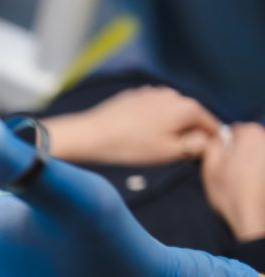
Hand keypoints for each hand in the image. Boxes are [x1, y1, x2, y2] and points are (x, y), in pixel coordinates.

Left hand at [43, 86, 219, 164]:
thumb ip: (195, 146)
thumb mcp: (169, 152)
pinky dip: (152, 121)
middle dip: (187, 134)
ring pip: (171, 113)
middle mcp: (173, 94)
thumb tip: (207, 140)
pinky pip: (153, 110)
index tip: (201, 155)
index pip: (211, 124)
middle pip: (191, 117)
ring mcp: (153, 92)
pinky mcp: (136, 95)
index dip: (209, 141)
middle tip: (173, 154)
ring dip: (169, 127)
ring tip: (152, 145)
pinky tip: (138, 135)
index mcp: (187, 108)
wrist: (92, 135)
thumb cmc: (130, 146)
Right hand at [201, 122, 264, 241]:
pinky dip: (259, 171)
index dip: (226, 145)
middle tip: (231, 172)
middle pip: (249, 139)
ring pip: (258, 152)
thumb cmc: (229, 192)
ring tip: (244, 180)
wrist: (252, 215)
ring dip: (252, 162)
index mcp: (249, 134)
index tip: (222, 161)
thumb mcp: (210, 168)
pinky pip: (262, 164)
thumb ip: (212, 145)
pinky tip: (253, 184)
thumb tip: (216, 137)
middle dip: (240, 152)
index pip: (234, 130)